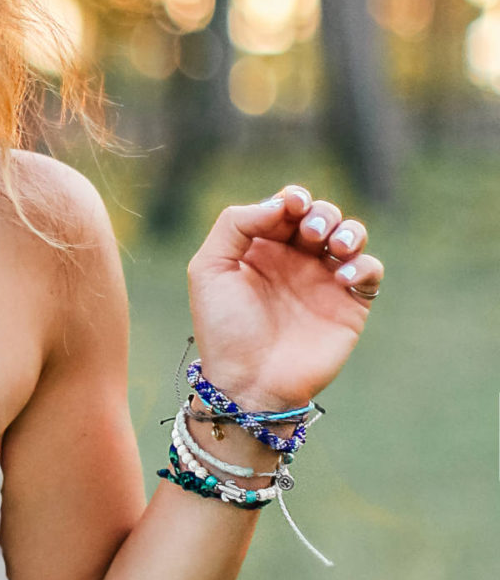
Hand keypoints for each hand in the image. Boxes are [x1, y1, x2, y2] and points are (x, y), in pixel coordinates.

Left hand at [186, 183, 383, 411]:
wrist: (249, 382)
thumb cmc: (224, 329)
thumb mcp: (209, 268)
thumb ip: (235, 224)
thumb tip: (280, 204)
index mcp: (261, 248)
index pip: (286, 207)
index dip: (293, 198)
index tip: (292, 204)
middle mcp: (295, 260)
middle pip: (322, 215)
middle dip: (321, 213)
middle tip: (309, 233)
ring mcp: (324, 281)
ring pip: (352, 235)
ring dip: (349, 230)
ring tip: (335, 246)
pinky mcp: (350, 304)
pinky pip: (370, 270)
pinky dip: (363, 264)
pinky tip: (342, 277)